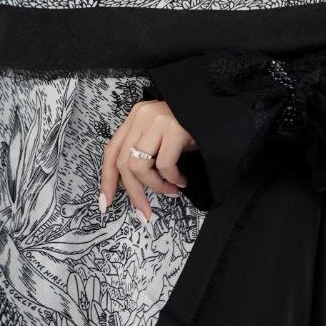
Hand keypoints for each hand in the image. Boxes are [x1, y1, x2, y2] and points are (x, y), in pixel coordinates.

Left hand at [100, 98, 197, 222]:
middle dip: (134, 193)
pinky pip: (164, 165)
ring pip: (140, 167)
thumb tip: (130, 184)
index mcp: (136, 118)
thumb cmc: (192, 128)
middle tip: (144, 211)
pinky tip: (181, 180)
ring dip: (156, 186)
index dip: (107, 180)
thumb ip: (144, 151)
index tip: (106, 202)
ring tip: (171, 189)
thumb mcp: (162, 136)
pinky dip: (172, 179)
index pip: (111, 151)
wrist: (219, 114)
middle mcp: (142, 117)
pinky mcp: (175, 129)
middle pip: (124, 163)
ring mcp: (158, 122)